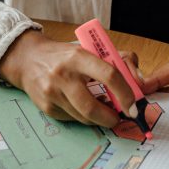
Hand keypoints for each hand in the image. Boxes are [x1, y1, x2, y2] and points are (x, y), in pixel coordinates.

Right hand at [0, 29, 138, 127]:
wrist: (29, 59)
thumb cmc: (66, 55)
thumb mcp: (92, 48)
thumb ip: (121, 60)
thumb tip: (140, 82)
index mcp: (79, 56)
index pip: (109, 75)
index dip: (125, 93)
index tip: (133, 105)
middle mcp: (63, 75)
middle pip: (92, 107)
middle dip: (110, 117)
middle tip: (120, 117)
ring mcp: (52, 93)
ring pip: (83, 117)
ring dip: (99, 118)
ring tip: (104, 110)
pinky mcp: (46, 107)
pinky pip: (72, 119)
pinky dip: (83, 117)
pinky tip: (85, 107)